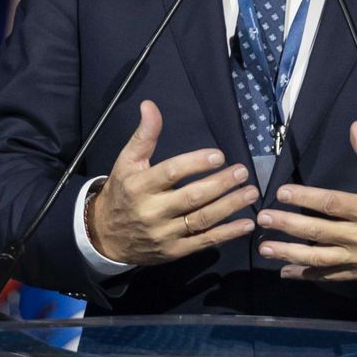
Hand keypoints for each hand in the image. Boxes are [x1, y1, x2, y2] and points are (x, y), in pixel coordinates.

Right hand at [89, 101, 257, 265]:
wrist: (105, 236)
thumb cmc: (122, 192)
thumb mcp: (126, 162)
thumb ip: (144, 135)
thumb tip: (150, 105)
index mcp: (140, 186)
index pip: (171, 173)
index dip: (196, 163)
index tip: (219, 155)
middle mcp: (152, 211)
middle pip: (192, 198)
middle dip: (220, 184)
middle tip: (242, 172)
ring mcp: (164, 234)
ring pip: (202, 220)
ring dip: (230, 206)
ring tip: (251, 193)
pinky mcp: (174, 251)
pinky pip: (204, 242)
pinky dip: (227, 233)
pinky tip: (246, 223)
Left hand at [255, 121, 356, 280]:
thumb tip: (354, 127)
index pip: (330, 204)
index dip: (304, 198)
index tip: (281, 192)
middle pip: (317, 232)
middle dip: (287, 226)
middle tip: (262, 219)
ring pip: (318, 258)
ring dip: (289, 254)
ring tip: (265, 248)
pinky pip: (328, 275)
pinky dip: (306, 275)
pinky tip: (285, 272)